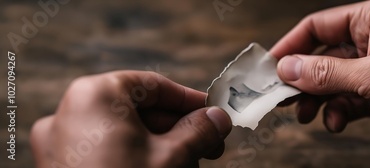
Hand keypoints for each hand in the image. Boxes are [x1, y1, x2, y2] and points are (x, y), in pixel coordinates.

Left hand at [30, 71, 231, 167]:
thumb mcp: (172, 157)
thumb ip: (199, 130)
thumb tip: (218, 118)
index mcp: (95, 95)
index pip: (154, 85)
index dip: (189, 101)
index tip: (213, 114)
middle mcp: (70, 112)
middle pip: (140, 110)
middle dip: (179, 130)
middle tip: (209, 146)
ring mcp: (62, 142)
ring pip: (125, 133)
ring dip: (162, 146)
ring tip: (189, 166)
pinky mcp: (62, 166)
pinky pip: (108, 150)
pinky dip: (137, 157)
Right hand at [271, 0, 369, 158]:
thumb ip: (326, 72)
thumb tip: (286, 68)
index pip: (318, 25)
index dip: (291, 45)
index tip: (270, 66)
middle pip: (322, 55)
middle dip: (303, 79)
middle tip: (283, 97)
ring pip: (333, 80)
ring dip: (318, 99)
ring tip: (306, 115)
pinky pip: (348, 99)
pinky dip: (339, 111)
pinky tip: (337, 122)